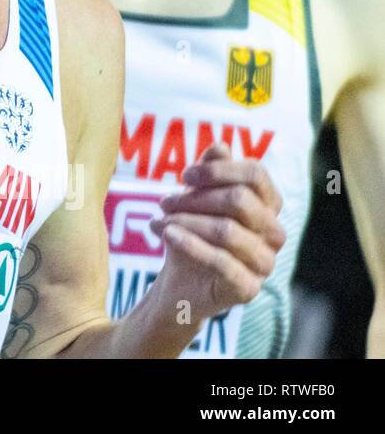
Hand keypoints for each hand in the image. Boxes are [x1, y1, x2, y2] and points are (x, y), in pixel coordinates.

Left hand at [148, 144, 284, 320]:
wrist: (181, 281)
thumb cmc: (193, 231)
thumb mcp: (197, 198)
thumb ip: (211, 172)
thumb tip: (220, 146)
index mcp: (268, 205)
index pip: (256, 174)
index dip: (218, 170)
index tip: (186, 175)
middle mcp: (274, 233)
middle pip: (240, 200)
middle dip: (196, 198)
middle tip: (164, 202)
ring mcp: (265, 262)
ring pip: (227, 231)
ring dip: (185, 221)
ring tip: (160, 221)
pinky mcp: (248, 288)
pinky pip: (221, 261)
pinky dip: (188, 243)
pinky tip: (165, 233)